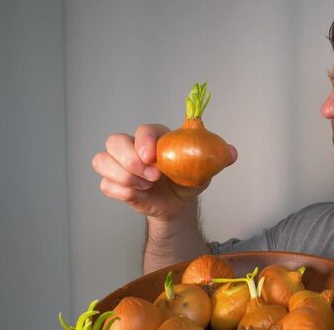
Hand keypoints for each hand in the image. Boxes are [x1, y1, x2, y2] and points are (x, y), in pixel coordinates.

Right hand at [92, 124, 237, 220]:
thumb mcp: (204, 168)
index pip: (144, 130)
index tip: (151, 156)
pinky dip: (119, 191)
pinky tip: (138, 195)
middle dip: (129, 160)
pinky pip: (105, 184)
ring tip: (146, 186)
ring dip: (123, 176)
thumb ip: (216, 158)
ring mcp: (121, 165)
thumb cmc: (188, 178)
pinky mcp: (115, 183)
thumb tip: (231, 153)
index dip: (144, 141)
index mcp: (157, 137)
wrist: (178, 203)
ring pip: (102, 160)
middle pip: (114, 141)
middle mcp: (135, 147)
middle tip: (151, 176)